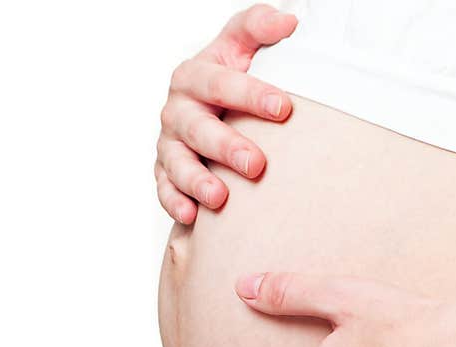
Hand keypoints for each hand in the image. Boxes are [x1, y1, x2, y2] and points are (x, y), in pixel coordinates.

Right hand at [155, 4, 297, 223]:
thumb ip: (258, 27)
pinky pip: (166, 189)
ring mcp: (170, 143)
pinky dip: (176, 203)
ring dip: (197, 180)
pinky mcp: (166, 172)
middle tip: (256, 165)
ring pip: (178, 163)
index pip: (221, 82)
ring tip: (220, 198)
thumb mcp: (242, 46)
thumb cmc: (231, 78)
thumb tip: (289, 21)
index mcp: (196, 75)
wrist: (208, 108)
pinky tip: (192, 216)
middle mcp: (178, 109)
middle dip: (226, 146)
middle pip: (198, 128)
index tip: (284, 108)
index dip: (251, 94)